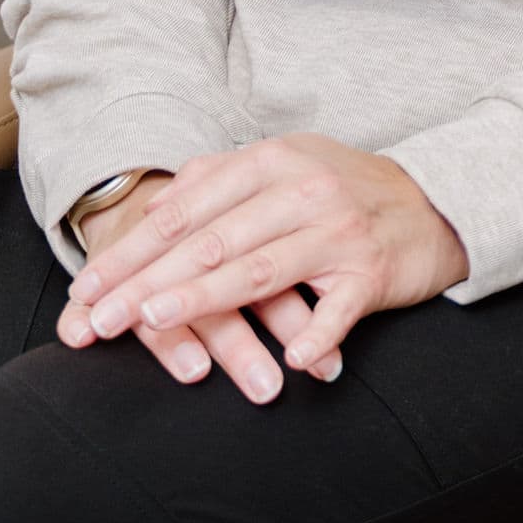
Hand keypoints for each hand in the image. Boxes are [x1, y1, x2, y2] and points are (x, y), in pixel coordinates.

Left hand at [60, 137, 467, 396]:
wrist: (435, 203)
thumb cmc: (342, 190)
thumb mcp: (283, 165)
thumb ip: (219, 179)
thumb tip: (154, 208)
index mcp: (271, 162)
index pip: (185, 211)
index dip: (131, 250)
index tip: (87, 288)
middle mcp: (302, 191)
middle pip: (210, 241)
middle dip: (146, 282)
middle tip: (100, 318)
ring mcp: (337, 231)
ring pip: (259, 271)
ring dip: (202, 299)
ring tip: (153, 323)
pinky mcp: (371, 272)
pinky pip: (338, 309)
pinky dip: (315, 335)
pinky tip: (290, 360)